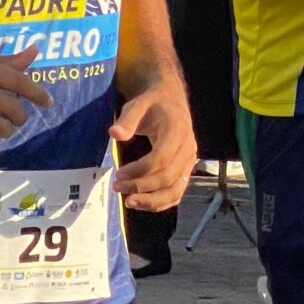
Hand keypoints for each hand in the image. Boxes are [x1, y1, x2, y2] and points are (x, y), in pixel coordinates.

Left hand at [108, 78, 195, 212]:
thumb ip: (127, 120)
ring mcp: (189, 162)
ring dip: (152, 201)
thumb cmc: (152, 103)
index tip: (118, 174)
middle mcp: (188, 149)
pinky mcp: (185, 170)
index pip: (161, 158)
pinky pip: (177, 192)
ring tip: (129, 202)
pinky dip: (161, 202)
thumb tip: (114, 134)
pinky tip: (142, 203)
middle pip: (167, 177)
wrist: (171, 100)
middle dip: (141, 187)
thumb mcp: (137, 104)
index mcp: (177, 131)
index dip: (139, 170)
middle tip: (117, 187)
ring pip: (175, 190)